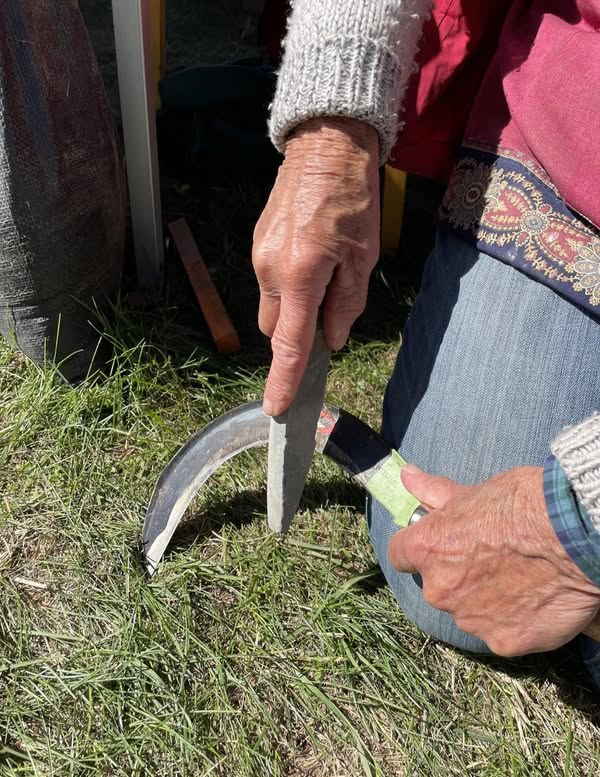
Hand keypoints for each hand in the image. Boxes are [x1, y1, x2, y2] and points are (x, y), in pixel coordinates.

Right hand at [252, 117, 379, 415]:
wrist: (325, 144)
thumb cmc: (353, 199)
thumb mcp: (363, 257)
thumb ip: (347, 305)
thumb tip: (333, 339)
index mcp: (300, 275)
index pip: (290, 343)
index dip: (284, 379)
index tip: (276, 407)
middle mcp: (270, 270)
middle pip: (275, 328)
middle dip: (296, 334)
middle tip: (329, 309)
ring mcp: (258, 255)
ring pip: (272, 306)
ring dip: (294, 307)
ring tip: (325, 273)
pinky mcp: (258, 243)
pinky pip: (269, 281)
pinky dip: (289, 286)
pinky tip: (312, 257)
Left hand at [389, 465, 599, 655]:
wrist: (575, 536)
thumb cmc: (524, 505)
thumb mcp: (474, 491)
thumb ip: (435, 493)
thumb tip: (407, 478)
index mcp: (428, 549)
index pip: (400, 554)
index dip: (418, 547)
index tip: (438, 543)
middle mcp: (441, 590)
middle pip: (438, 586)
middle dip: (458, 575)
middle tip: (493, 557)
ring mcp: (472, 620)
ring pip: (470, 611)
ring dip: (486, 600)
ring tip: (520, 578)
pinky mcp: (505, 642)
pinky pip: (502, 632)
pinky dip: (515, 620)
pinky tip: (535, 599)